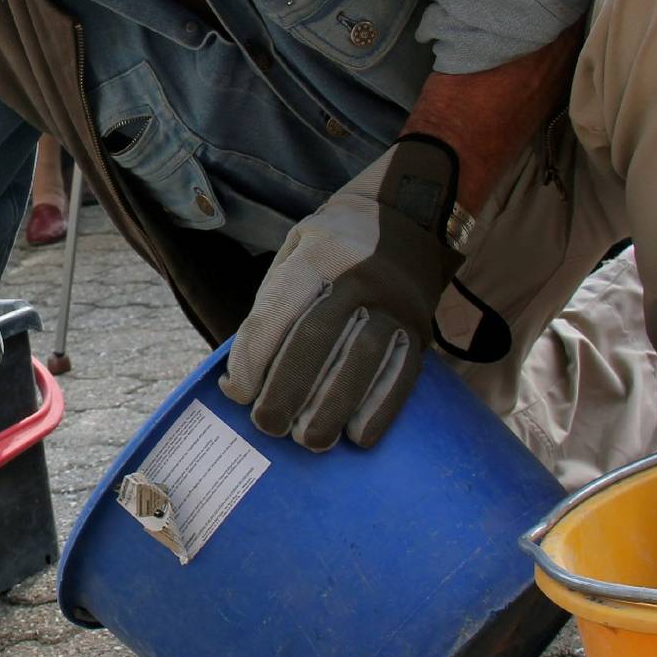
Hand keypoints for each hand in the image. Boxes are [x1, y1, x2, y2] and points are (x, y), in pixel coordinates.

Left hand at [219, 136, 463, 451]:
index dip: (252, 360)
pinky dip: (381, 410)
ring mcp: (393, 304)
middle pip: (316, 341)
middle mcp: (358, 278)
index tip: (237, 392)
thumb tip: (242, 376)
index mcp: (316, 256)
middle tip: (268, 426)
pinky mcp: (419, 328)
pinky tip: (359, 437)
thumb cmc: (333, 247)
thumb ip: (272, 305)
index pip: (277, 314)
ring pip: (361, 362)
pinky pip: (402, 375)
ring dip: (331, 409)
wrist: (408, 217)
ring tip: (309, 440)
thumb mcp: (295, 252)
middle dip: (287, 391)